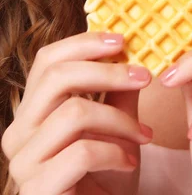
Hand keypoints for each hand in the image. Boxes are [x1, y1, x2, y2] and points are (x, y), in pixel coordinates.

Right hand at [1, 32, 152, 194]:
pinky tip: (129, 162)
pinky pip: (82, 152)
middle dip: (107, 72)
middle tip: (144, 76)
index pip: (47, 60)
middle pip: (57, 77)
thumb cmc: (107, 176)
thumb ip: (118, 91)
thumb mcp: (116, 126)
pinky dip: (114, 152)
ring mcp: (23, 162)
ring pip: (74, 112)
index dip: (84, 44)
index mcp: (33, 111)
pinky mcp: (36, 189)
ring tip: (144, 134)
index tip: (122, 40)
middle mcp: (19, 132)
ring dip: (119, 120)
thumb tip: (132, 50)